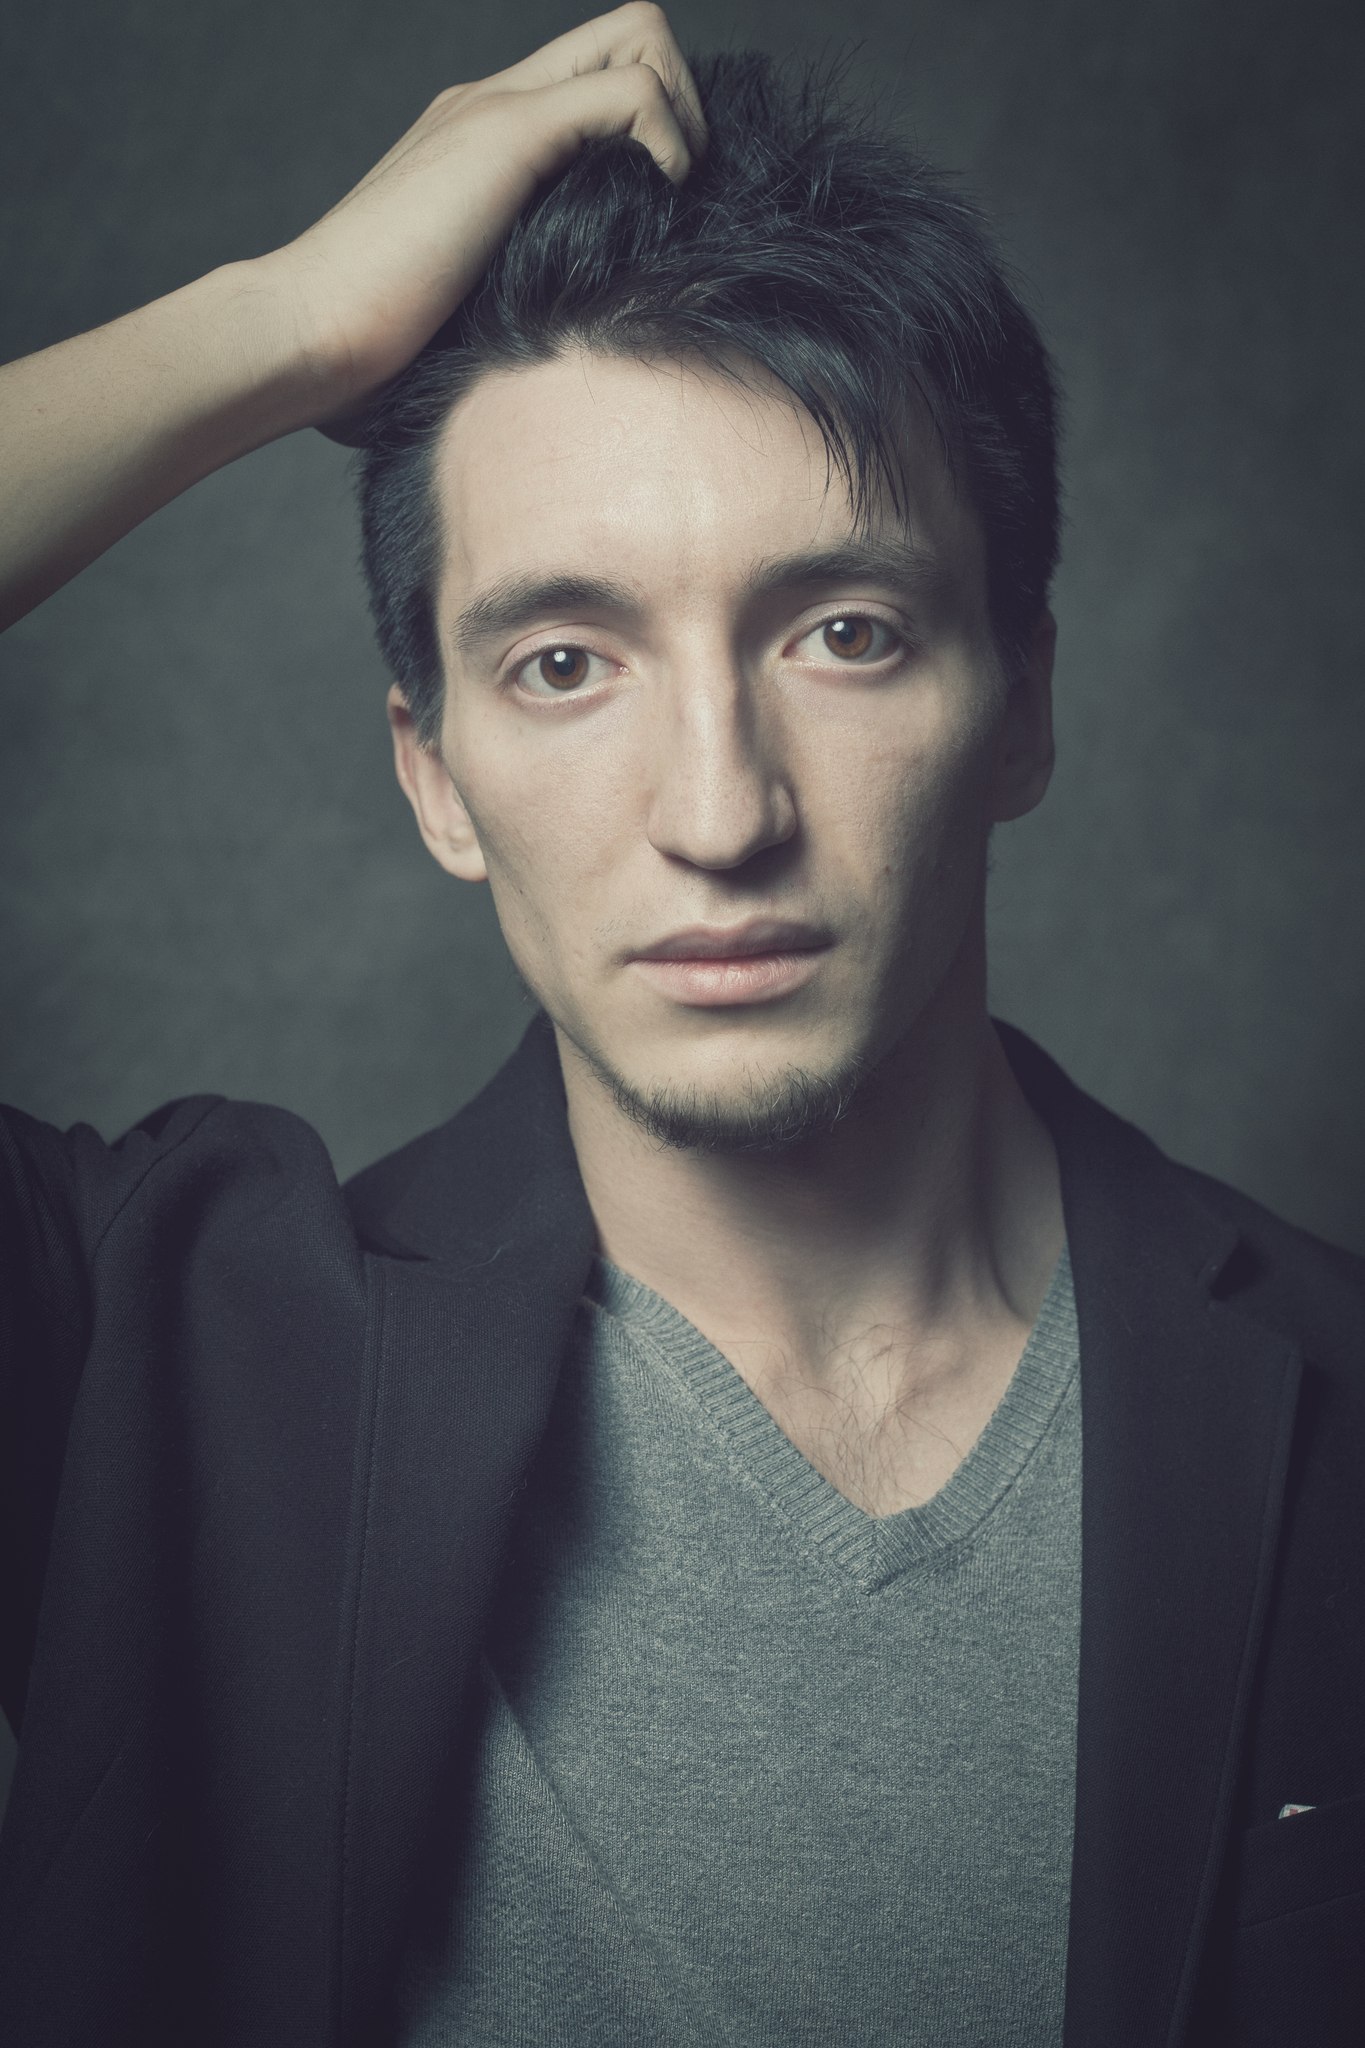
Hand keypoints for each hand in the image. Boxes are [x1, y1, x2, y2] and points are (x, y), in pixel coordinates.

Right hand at [260, 4, 706, 440]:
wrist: (308, 332)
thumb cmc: (370, 349)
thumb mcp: (464, 309)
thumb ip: (508, 294)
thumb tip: (552, 349)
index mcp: (480, 137)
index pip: (595, 75)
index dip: (654, 126)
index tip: (662, 213)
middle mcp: (491, 101)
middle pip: (630, 31)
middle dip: (686, 105)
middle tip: (679, 199)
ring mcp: (496, 108)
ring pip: (642, 39)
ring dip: (684, 118)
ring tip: (666, 205)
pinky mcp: (506, 135)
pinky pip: (631, 93)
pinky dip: (668, 145)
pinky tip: (651, 212)